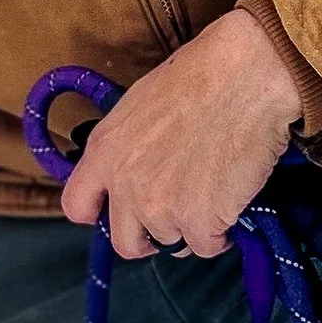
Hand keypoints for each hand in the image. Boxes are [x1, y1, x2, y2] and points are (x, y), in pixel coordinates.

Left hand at [60, 10, 299, 260]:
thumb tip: (132, 172)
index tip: (122, 212)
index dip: (100, 215)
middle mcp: (124, 187)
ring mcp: (160, 208)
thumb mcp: (138, 107)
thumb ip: (124, 149)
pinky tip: (231, 201)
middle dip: (150, 237)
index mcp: (103, 153)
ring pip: (173, 243)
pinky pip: (208, 246)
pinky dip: (222, 232)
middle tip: (176, 218)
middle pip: (126, 242)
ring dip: (192, 228)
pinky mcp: (199, 221)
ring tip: (213, 193)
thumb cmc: (198, 78)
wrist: (244, 77)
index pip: (76, 206)